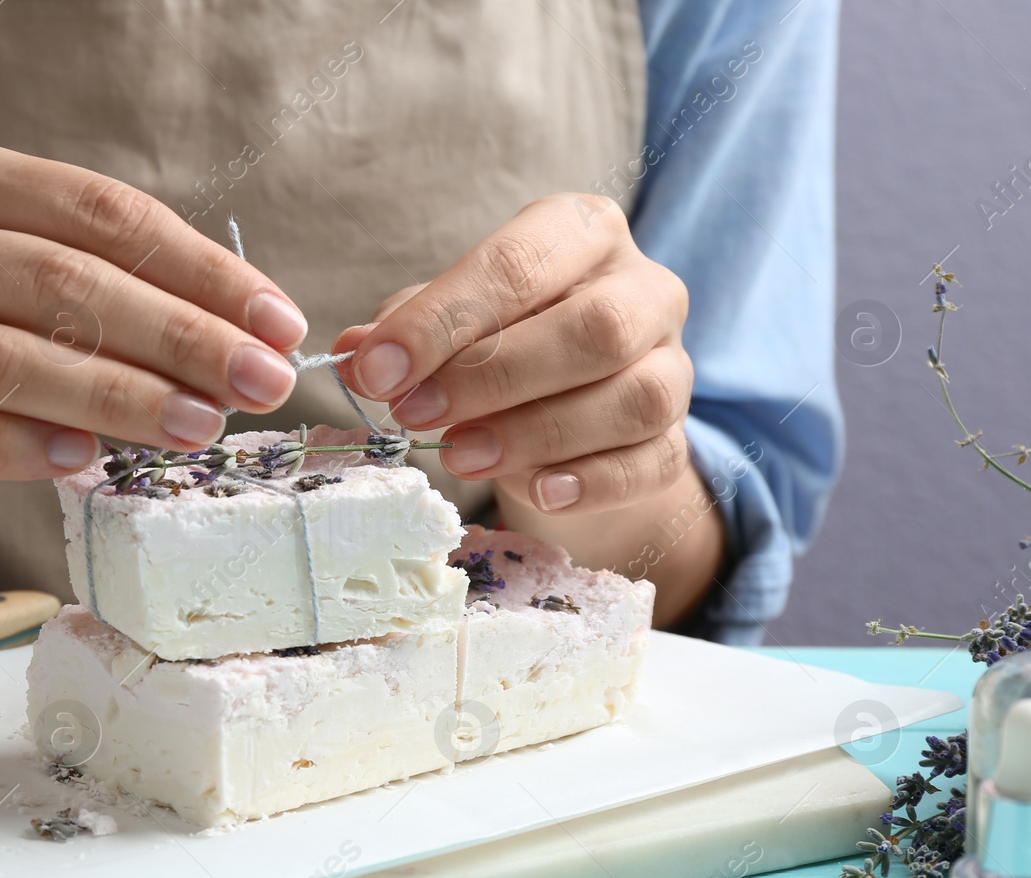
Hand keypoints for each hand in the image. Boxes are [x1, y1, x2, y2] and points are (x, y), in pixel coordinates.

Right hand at [0, 140, 308, 498]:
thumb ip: (113, 287)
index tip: (277, 323)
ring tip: (195, 426)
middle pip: (60, 282)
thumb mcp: (17, 274)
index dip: (200, 269)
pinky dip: (21, 445)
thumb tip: (247, 338)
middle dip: (176, 336)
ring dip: (114, 394)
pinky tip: (86, 459)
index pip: (101, 214)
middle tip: (256, 383)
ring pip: (3, 356)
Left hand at [332, 194, 690, 514]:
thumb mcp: (451, 322)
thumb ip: (409, 330)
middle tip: (415, 415)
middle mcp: (643, 289)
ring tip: (459, 456)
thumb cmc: (502, 345)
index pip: (516, 265)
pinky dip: (591, 481)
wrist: (572, 415)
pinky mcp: (677, 440)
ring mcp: (671, 366)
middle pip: (591, 328)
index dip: (440, 321)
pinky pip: (651, 463)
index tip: (376, 370)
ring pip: (631, 398)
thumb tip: (353, 353)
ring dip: (535, 432)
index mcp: (581, 233)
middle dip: (492, 376)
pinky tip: (538, 491)